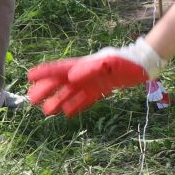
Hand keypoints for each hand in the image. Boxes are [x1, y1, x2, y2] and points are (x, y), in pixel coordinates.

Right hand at [27, 41, 162, 116]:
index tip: (30, 77)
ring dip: (58, 101)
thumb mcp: (110, 64)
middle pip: (62, 82)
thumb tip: (72, 76)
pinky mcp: (101, 90)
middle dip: (46, 90)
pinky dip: (75, 105)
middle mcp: (85, 74)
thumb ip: (91, 68)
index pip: (60, 69)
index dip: (45, 73)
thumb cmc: (127, 61)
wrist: (144, 65)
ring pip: (71, 93)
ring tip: (46, 111)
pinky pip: (85, 99)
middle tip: (32, 100)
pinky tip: (67, 113)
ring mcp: (93, 82)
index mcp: (84, 65)